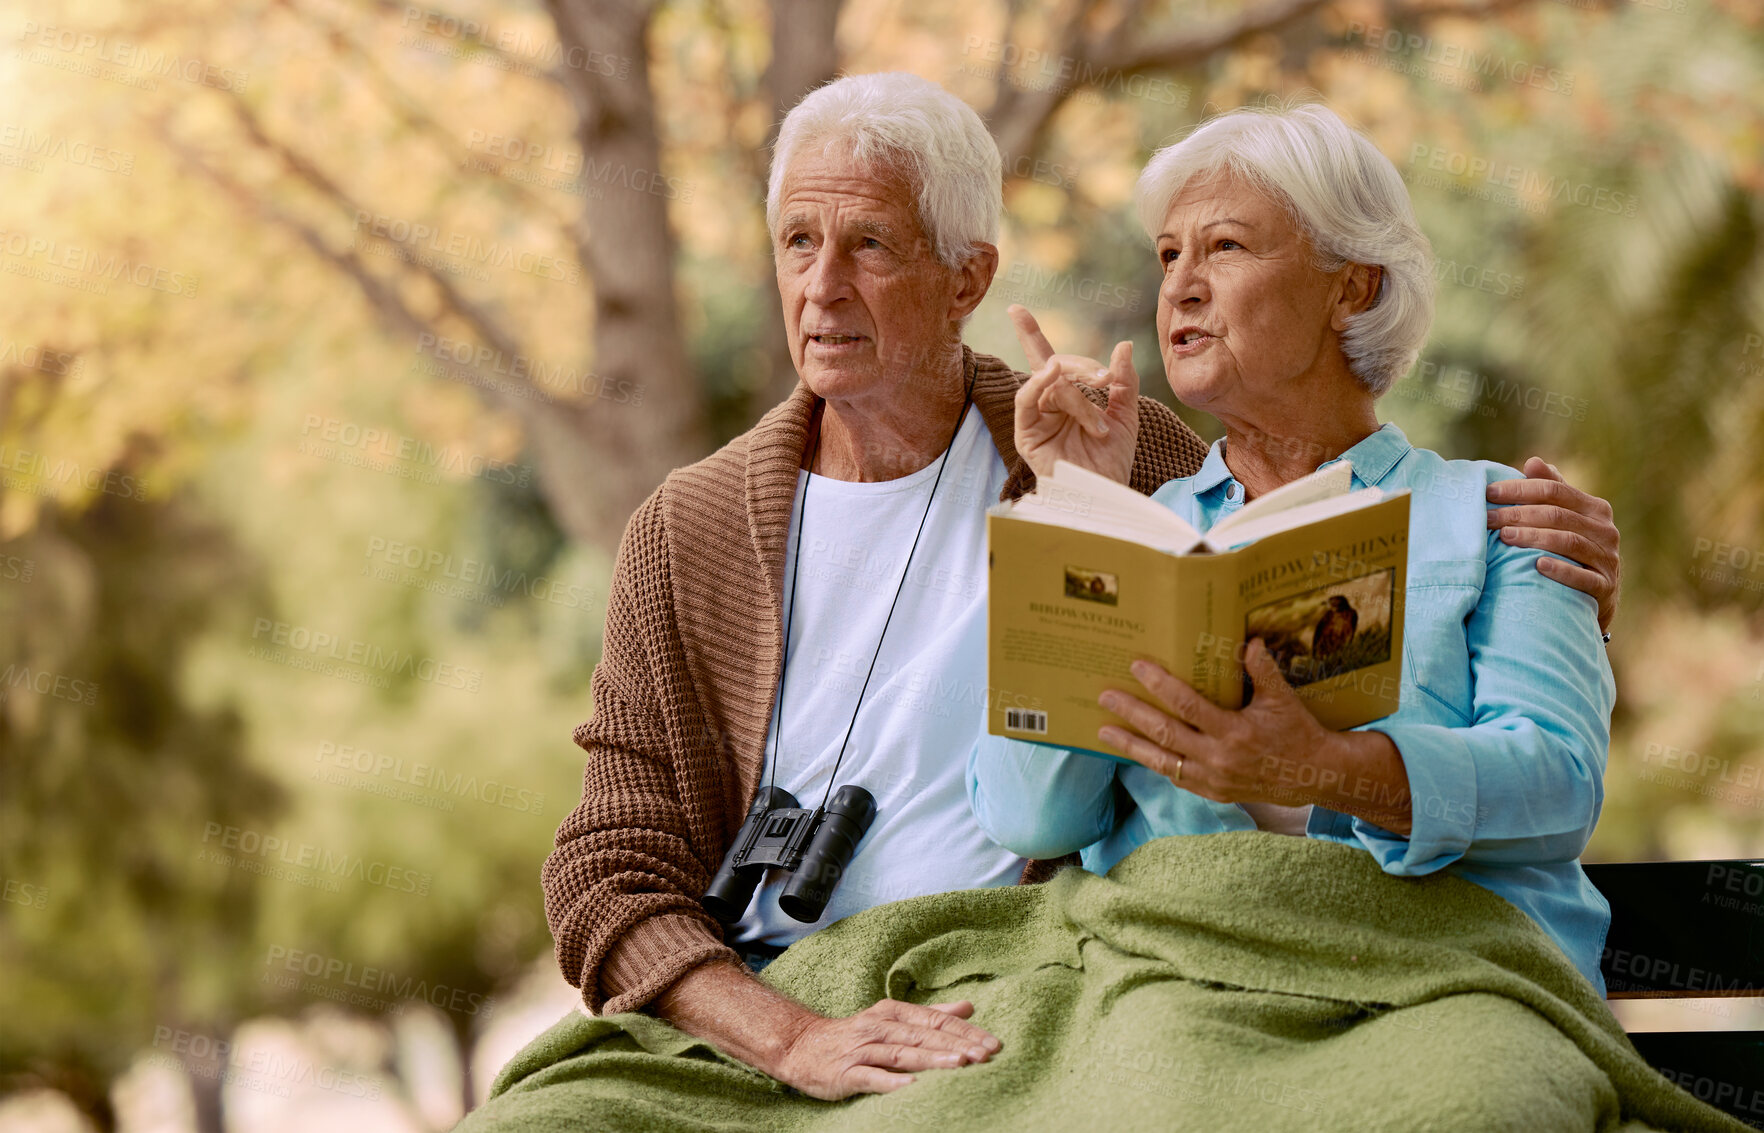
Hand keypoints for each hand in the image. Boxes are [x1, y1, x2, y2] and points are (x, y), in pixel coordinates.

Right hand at [653, 961, 995, 1100]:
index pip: (937, 1020)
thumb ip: (932, 1014)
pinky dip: (892, 1081)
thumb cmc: (854, 1035)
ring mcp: (862, 1048)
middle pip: (925, 1035)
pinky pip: (872, 1077)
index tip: (993, 1044)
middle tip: (987, 1056)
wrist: (801, 1047)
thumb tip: (969, 1006)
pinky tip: (912, 1086)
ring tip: (959, 1065)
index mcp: (894, 1013)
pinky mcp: (847, 1072)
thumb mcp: (892, 1019)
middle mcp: (880, 1026)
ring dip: (931, 1058)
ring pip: (902, 1052)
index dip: (966, 1032)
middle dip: (958, 1045)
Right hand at [1009, 305, 1138, 484]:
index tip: (1016, 308)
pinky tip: (1051, 376)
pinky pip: (1026, 400)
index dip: (1030, 333)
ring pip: (1050, 384)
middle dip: (1085, 368)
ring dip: (1078, 398)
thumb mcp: (1126, 415)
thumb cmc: (1113, 461)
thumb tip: (1123, 345)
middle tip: (1107, 382)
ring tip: (1098, 425)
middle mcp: (1046, 405)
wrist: (1106, 495)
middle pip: (1056, 366)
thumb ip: (1124, 381)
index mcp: (1065, 397)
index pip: (1047, 358)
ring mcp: (1034, 419)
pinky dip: (1038, 385)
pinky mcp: (1026, 434)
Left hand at [1094, 643, 1411, 831]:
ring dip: (1130, 746)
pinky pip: (1174, 776)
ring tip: (1103, 732)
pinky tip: (1134, 752)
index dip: (1160, 685)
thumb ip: (1263, 670)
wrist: (1313, 776)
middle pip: (1164, 733)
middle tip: (1105, 696)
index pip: (1187, 705)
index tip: (1137, 667)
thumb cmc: (1297, 731)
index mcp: (1234, 732)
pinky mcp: (1211, 792)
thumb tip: (1249, 640)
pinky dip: (1153, 763)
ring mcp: (1212, 779)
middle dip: (1132, 714)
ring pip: (1161, 761)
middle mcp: (1218, 758)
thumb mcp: (1282, 699)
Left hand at [1485, 457, 1619, 633]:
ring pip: (1568, 542)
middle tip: (1487, 518)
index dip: (1520, 489)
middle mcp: (1606, 530)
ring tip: (1504, 537)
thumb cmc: (1571, 553)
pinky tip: (1537, 565)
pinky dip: (1560, 570)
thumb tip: (1533, 461)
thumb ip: (1553, 491)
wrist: (1595, 602)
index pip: (1555, 490)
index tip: (1488, 492)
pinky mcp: (1605, 587)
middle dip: (1518, 514)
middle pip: (1557, 515)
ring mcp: (1608, 559)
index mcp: (1595, 509)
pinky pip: (1583, 577)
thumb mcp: (1566, 520)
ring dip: (1533, 537)